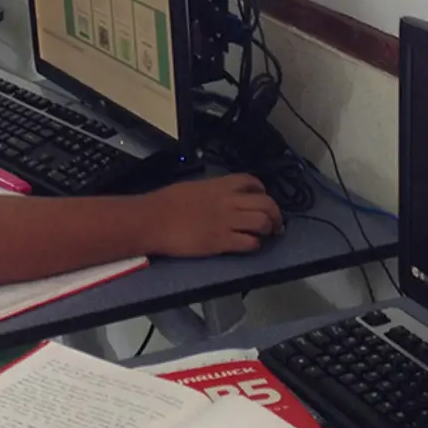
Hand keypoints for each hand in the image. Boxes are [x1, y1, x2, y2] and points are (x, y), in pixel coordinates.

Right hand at [145, 174, 283, 256]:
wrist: (152, 220)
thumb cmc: (165, 203)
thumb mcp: (192, 187)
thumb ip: (211, 190)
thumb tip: (219, 195)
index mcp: (218, 185)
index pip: (251, 181)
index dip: (262, 190)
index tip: (262, 197)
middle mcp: (228, 202)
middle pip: (265, 203)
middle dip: (275, 213)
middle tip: (275, 222)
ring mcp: (226, 222)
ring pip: (263, 222)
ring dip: (268, 229)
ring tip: (265, 234)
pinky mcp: (221, 242)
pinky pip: (250, 243)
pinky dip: (255, 245)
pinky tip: (250, 246)